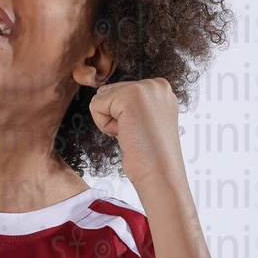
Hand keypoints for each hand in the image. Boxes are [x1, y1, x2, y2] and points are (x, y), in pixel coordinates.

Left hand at [88, 78, 186, 192]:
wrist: (160, 173)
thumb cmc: (150, 155)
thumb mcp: (145, 121)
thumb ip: (131, 105)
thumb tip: (102, 93)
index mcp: (161, 89)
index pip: (120, 92)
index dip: (122, 116)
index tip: (141, 131)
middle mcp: (156, 84)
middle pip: (109, 92)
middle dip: (114, 117)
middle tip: (136, 133)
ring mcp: (145, 87)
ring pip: (101, 98)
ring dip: (109, 121)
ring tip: (132, 133)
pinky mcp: (130, 95)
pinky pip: (95, 105)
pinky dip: (104, 125)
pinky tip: (126, 133)